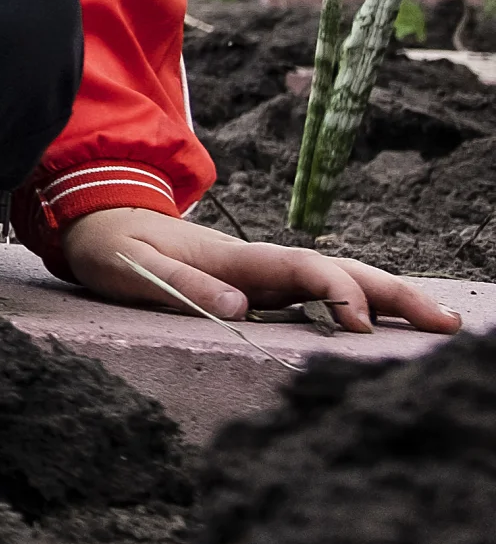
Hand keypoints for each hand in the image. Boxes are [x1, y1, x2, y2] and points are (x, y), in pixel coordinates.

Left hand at [62, 206, 463, 332]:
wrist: (97, 218)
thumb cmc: (113, 246)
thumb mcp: (133, 267)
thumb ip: (182, 286)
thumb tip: (238, 308)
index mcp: (234, 258)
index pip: (302, 270)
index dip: (337, 292)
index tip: (359, 325)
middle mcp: (259, 262)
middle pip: (339, 271)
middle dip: (393, 294)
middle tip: (446, 324)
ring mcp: (264, 273)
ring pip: (338, 279)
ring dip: (388, 298)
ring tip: (439, 323)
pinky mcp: (260, 285)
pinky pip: (319, 292)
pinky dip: (360, 303)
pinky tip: (388, 324)